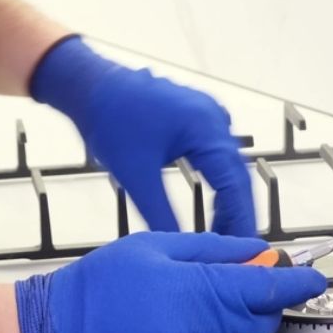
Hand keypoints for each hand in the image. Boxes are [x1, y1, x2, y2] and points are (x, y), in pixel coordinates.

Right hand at [12, 232, 326, 332]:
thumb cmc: (97, 291)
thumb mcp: (156, 248)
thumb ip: (217, 250)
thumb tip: (259, 251)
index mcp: (206, 292)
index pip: (274, 287)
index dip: (299, 282)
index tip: (313, 279)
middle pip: (263, 321)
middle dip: (256, 304)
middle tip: (222, 290)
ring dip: (227, 331)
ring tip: (180, 316)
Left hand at [30, 36, 255, 235]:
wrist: (89, 84)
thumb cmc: (108, 117)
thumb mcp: (135, 175)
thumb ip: (160, 214)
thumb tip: (182, 245)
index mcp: (206, 129)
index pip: (235, 185)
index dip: (241, 219)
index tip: (244, 247)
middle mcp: (215, 120)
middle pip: (239, 177)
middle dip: (239, 214)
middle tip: (238, 248)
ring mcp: (211, 117)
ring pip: (231, 169)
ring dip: (230, 201)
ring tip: (225, 233)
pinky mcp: (201, 121)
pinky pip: (220, 158)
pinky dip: (220, 185)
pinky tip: (215, 206)